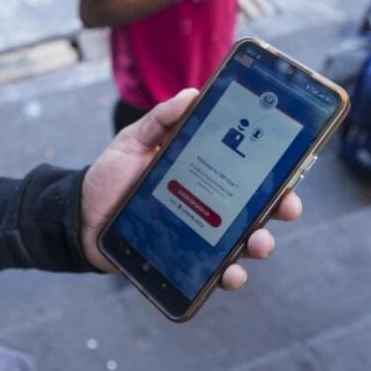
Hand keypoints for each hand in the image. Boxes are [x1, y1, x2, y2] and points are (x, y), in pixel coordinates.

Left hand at [80, 89, 302, 289]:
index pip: (250, 173)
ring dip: (259, 246)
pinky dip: (228, 277)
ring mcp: (200, 236)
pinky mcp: (183, 263)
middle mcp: (210, 206)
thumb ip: (160, 119)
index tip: (292, 172)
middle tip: (285, 209)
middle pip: (257, 209)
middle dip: (279, 210)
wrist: (78, 216)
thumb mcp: (134, 141)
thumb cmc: (111, 176)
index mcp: (206, 174)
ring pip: (242, 244)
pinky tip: (230, 275)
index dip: (276, 173)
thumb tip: (191, 93)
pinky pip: (212, 273)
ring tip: (257, 244)